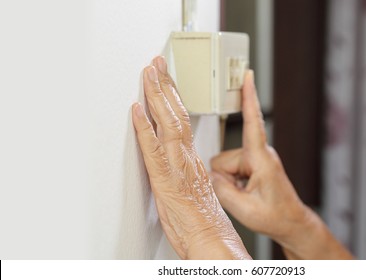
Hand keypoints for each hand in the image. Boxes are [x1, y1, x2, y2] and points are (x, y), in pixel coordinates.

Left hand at [132, 56, 249, 259]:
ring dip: (156, 96)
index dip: (173, 97)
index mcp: (193, 160)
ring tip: (149, 74)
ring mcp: (177, 166)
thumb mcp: (195, 191)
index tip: (166, 80)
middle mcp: (186, 158)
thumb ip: (186, 172)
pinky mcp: (165, 179)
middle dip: (164, 86)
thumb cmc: (202, 222)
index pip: (182, 120)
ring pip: (167, 123)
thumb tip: (182, 162)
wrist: (211, 240)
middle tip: (157, 64)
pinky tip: (137, 110)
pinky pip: (153, 148)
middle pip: (176, 114)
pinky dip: (144, 127)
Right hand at [211, 72, 352, 258]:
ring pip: (225, 165)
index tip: (248, 77)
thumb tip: (211, 176)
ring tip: (247, 195)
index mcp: (262, 160)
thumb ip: (222, 190)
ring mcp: (255, 160)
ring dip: (230, 182)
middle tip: (243, 196)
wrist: (291, 222)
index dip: (248, 98)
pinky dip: (233, 182)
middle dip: (226, 179)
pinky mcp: (253, 165)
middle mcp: (259, 155)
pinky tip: (245, 193)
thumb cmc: (277, 216)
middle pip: (223, 159)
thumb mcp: (245, 210)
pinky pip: (230, 170)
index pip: (252, 123)